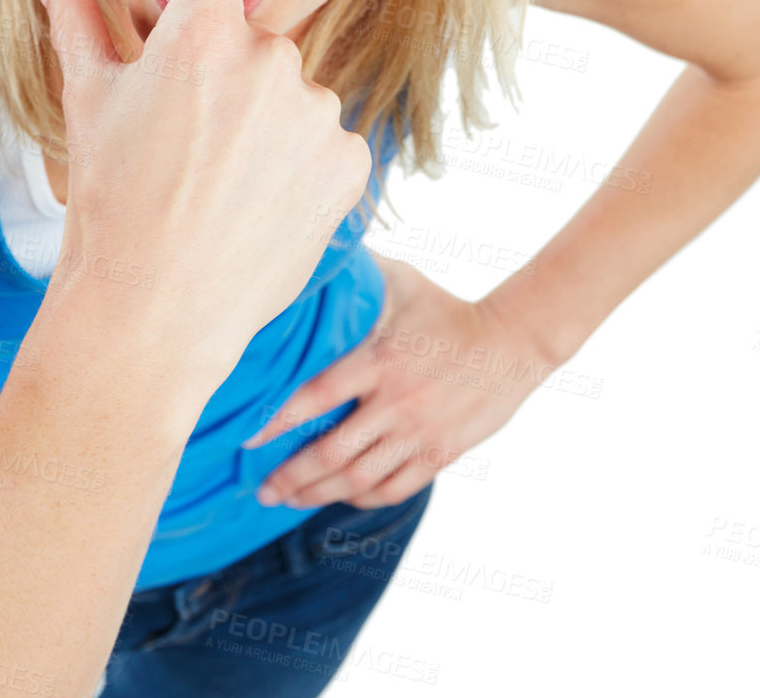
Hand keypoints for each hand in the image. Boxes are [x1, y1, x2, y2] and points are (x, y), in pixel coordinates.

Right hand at [35, 0, 372, 389]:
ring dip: (268, 122)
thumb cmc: (109, 202)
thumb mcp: (89, 103)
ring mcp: (317, 111)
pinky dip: (300, 164)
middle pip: (256, 38)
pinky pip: (326, 142)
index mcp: (203, 30)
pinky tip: (258, 203)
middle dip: (229, 73)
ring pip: (293, 95)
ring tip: (222, 182)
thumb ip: (79, 24)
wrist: (153, 315)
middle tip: (191, 136)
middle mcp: (271, 58)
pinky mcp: (349, 161)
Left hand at [242, 254, 554, 508]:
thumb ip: (360, 279)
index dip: (277, 421)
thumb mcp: (403, 283)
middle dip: (290, 475)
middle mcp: (396, 401)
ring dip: (317, 494)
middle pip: (331, 452)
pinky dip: (362, 497)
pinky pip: (393, 487)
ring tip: (288, 500)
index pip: (316, 397)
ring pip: (358, 478)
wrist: (511, 342)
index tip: (247, 438)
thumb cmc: (448, 309)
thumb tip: (317, 259)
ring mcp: (419, 432)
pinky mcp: (440, 453)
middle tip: (261, 489)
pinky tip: (341, 497)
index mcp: (379, 360)